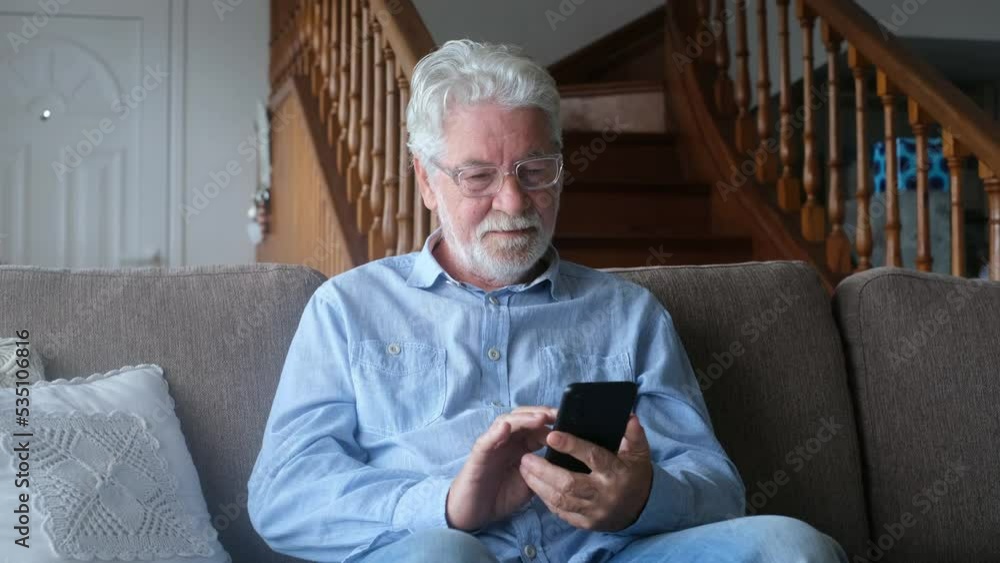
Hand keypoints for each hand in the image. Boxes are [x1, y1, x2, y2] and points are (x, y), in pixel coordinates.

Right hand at [446, 406, 556, 530]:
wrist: (474, 513)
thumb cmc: (501, 496)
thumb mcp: (531, 484)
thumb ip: (544, 470)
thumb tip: (565, 460)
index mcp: (520, 446)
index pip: (537, 427)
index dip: (552, 423)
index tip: (569, 422)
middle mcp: (506, 440)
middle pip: (524, 418)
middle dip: (541, 414)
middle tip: (558, 414)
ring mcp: (492, 444)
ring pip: (507, 422)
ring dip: (524, 419)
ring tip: (540, 418)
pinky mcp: (479, 453)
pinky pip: (487, 439)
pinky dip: (496, 431)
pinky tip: (506, 427)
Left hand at [518, 414, 652, 531]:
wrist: (640, 510)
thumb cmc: (634, 474)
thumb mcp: (639, 453)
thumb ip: (634, 435)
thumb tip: (629, 417)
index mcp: (616, 473)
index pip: (593, 458)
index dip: (572, 446)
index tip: (551, 435)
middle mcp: (604, 495)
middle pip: (569, 483)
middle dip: (544, 471)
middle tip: (526, 457)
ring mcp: (594, 512)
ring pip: (561, 500)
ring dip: (539, 485)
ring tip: (524, 469)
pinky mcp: (586, 523)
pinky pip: (561, 512)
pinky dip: (546, 499)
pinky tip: (534, 485)